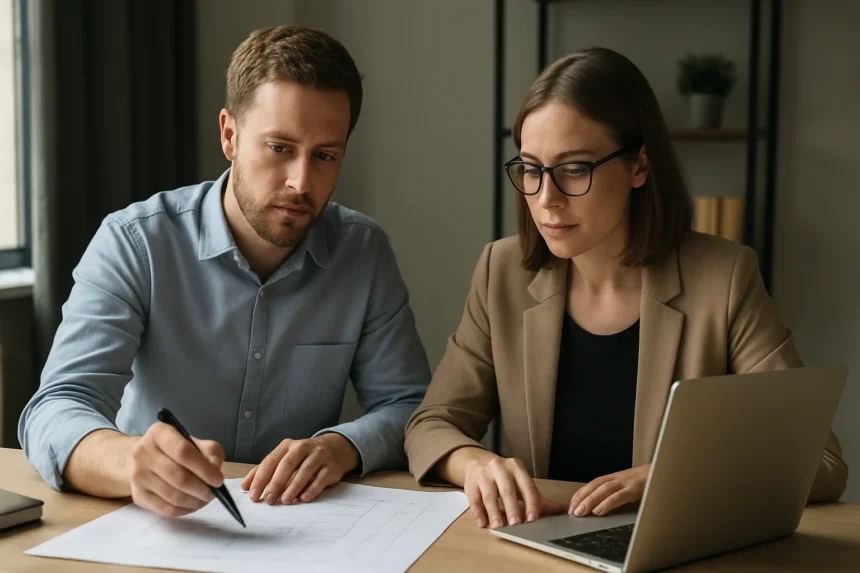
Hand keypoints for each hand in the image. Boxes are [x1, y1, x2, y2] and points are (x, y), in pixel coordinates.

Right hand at [129, 422, 224, 516]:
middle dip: (201, 489)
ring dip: (195, 501)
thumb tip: (215, 469)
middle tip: (213, 493)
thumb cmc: (174, 449)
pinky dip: (185, 510)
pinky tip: (193, 504)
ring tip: (205, 499)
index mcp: (159, 433)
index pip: (183, 452)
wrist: (141, 459)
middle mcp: (143, 453)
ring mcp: (138, 476)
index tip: (218, 480)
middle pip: (178, 477)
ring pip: (173, 496)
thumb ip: (209, 451)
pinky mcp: (138, 495)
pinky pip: (166, 509)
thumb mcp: (193, 441)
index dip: (204, 469)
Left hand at [241, 433, 359, 504]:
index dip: (260, 478)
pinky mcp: (331, 467)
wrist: (335, 448)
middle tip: (268, 500)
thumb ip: (265, 470)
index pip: (271, 461)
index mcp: (287, 445)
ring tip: (285, 501)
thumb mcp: (285, 457)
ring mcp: (319, 456)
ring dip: (293, 487)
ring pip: (305, 471)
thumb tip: (246, 486)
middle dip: (276, 483)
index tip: (253, 494)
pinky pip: (321, 478)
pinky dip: (312, 489)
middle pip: (287, 464)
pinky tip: (304, 498)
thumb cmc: (304, 456)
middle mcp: (303, 447)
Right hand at [463, 455, 565, 528]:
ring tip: (498, 526)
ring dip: (494, 512)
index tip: (533, 518)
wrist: (477, 462)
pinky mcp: (470, 483)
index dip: (530, 502)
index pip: (526, 485)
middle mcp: (499, 468)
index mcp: (516, 467)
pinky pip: (474, 499)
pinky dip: (478, 512)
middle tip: (516, 524)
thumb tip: (559, 509)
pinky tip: (482, 522)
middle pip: (507, 490)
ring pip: (489, 495)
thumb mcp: (520, 481)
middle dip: (512, 507)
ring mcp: (483, 475)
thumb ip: (537, 496)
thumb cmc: (503, 476)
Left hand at [568, 464, 650, 516]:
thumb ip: (617, 495)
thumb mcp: (630, 488)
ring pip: (604, 489)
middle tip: (572, 512)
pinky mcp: (637, 488)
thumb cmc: (649, 483)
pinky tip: (599, 510)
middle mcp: (619, 478)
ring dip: (590, 501)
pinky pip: (620, 495)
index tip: (571, 506)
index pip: (593, 484)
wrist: (668, 470)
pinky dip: (608, 503)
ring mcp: (628, 482)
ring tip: (581, 512)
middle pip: (595, 486)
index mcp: (616, 478)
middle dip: (582, 498)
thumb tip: (601, 509)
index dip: (581, 494)